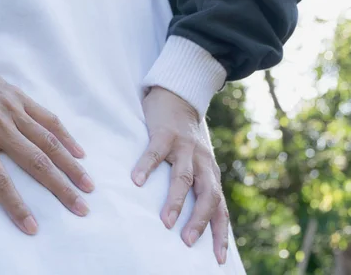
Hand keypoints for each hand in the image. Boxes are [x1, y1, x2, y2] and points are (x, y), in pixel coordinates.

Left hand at [0, 58, 93, 234]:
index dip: (16, 205)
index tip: (32, 227)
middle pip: (36, 162)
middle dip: (60, 188)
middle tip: (81, 208)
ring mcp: (13, 110)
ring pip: (48, 141)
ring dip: (70, 165)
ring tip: (88, 185)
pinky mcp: (20, 97)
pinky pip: (48, 117)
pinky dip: (65, 135)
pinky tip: (79, 152)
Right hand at [131, 87, 228, 264]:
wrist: (179, 97)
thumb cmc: (184, 139)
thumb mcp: (198, 163)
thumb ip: (197, 186)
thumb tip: (191, 221)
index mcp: (210, 173)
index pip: (220, 208)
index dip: (220, 233)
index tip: (217, 258)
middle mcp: (202, 162)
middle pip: (206, 195)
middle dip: (199, 220)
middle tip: (187, 242)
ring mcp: (184, 148)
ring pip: (183, 178)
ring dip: (175, 201)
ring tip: (165, 221)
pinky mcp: (165, 134)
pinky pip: (155, 153)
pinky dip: (146, 167)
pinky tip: (137, 181)